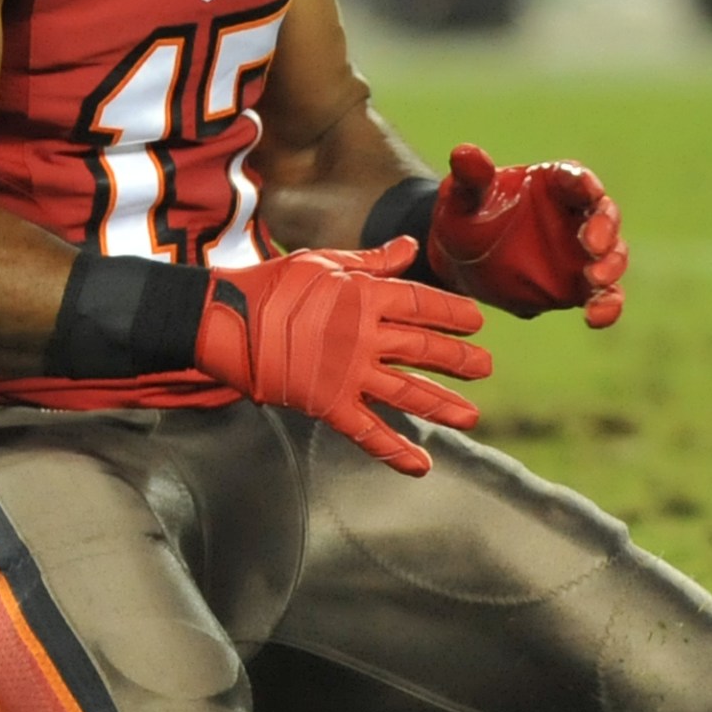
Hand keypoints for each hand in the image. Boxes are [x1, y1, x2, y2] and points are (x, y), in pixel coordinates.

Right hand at [195, 240, 489, 475]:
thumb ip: (373, 260)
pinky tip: (422, 466)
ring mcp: (347, 372)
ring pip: (406, 392)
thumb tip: (412, 245)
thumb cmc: (273, 284)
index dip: (453, 313)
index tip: (478, 322)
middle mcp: (363, 335)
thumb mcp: (325, 260)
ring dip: (442, 405)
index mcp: (364, 295)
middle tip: (486, 367)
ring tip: (472, 417)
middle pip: (423, 349)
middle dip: (459, 360)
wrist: (225, 320)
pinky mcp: (328, 404)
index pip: (422, 303)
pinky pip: (368, 432)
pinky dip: (395, 452)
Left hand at [427, 144, 628, 327]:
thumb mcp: (461, 197)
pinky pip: (604, 295)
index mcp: (553, 183)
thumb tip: (465, 152)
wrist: (462, 260)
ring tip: (595, 278)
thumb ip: (470, 178)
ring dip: (611, 266)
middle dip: (604, 228)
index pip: (575, 178)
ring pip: (613, 254)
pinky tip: (595, 317)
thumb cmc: (465, 215)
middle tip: (591, 244)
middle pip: (604, 214)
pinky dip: (608, 305)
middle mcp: (576, 214)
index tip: (585, 190)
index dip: (582, 183)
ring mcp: (582, 252)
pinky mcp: (580, 285)